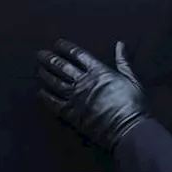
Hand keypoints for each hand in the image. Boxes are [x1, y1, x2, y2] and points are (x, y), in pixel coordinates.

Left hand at [36, 40, 150, 151]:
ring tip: (38, 68)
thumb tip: (120, 44)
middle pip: (61, 66)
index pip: (78, 54)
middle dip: (49, 58)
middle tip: (40, 54)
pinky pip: (53, 102)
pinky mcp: (70, 112)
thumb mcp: (132, 79)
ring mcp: (74, 97)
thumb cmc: (133, 103)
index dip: (66, 47)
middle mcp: (83, 81)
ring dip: (44, 74)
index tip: (58, 44)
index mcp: (99, 71)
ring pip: (54, 82)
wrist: (126, 127)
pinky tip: (39, 91)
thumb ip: (123, 61)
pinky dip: (44, 95)